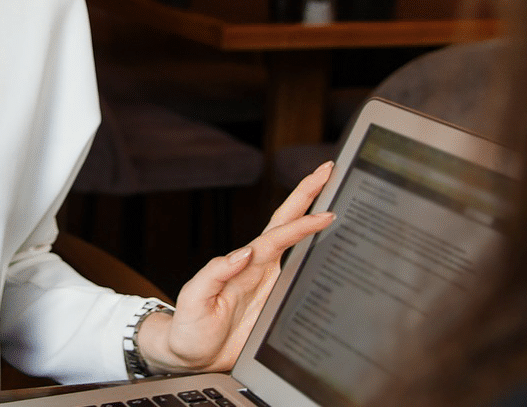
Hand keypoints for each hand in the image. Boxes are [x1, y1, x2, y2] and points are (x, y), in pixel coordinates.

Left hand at [136, 161, 335, 374]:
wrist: (190, 355)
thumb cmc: (189, 327)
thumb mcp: (195, 298)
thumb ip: (215, 273)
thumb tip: (243, 253)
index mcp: (242, 264)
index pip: (276, 236)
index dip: (300, 223)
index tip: (324, 212)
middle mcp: (259, 268)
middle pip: (287, 226)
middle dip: (307, 197)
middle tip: (328, 172)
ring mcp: (268, 284)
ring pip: (296, 246)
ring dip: (314, 220)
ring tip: (337, 198)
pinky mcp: (275, 303)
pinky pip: (300, 276)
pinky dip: (317, 257)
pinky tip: (334, 248)